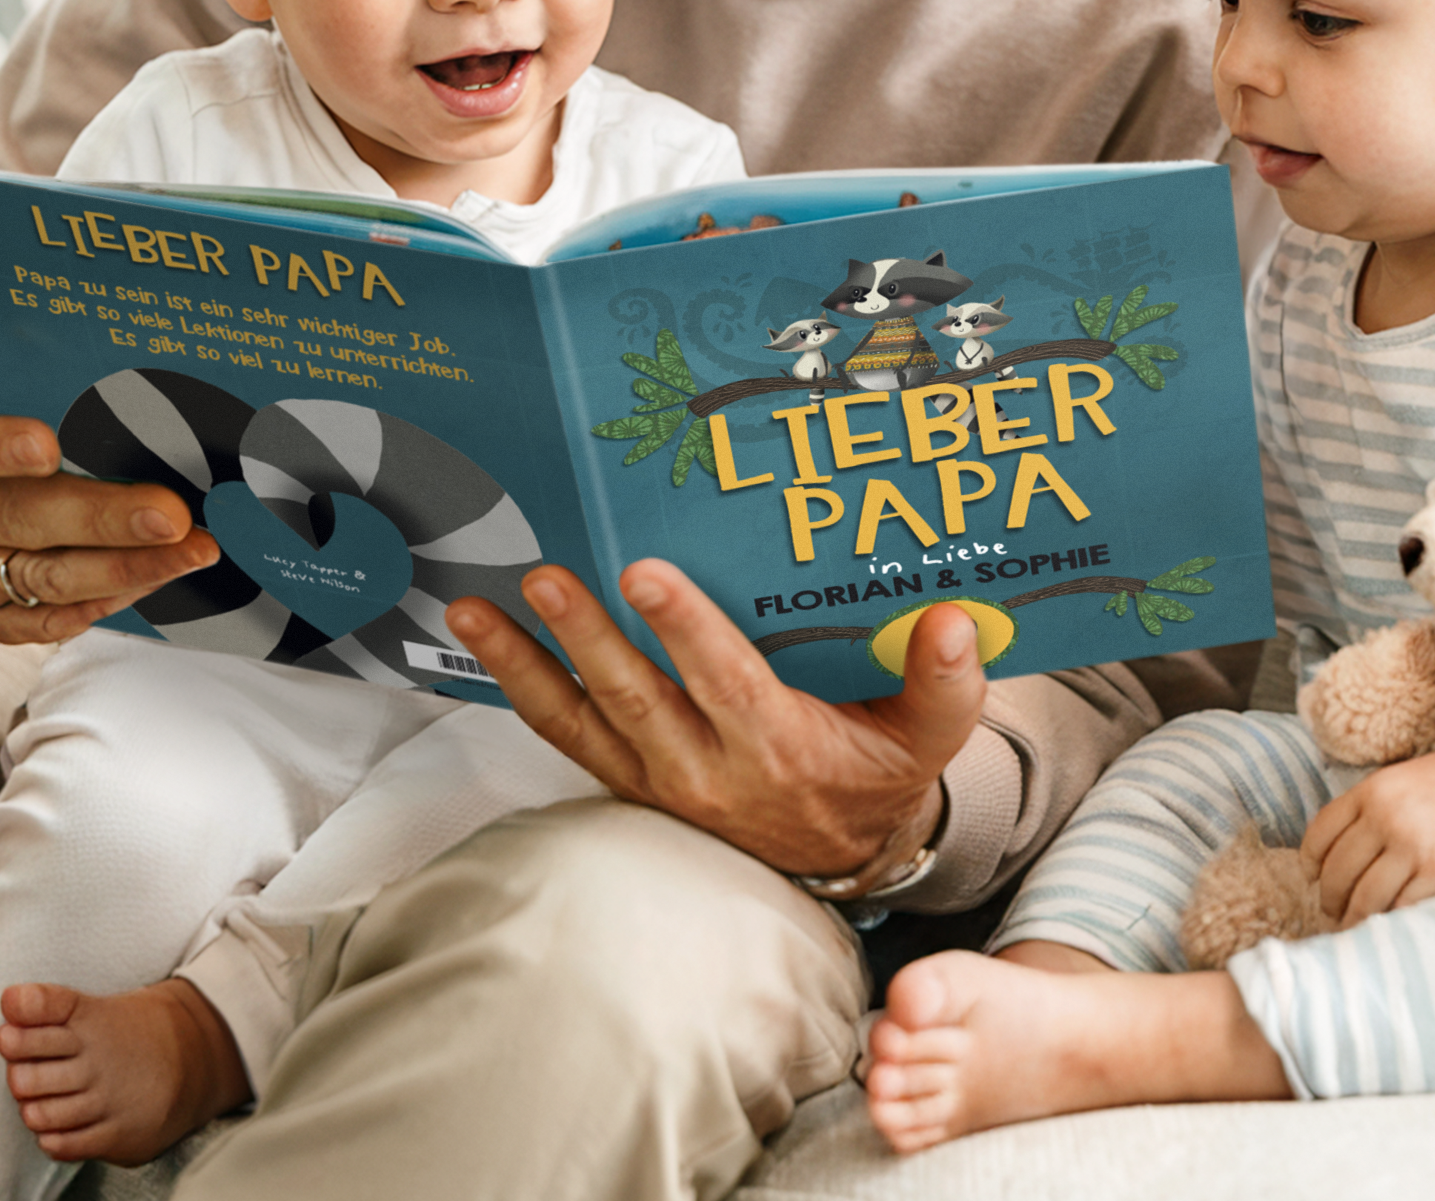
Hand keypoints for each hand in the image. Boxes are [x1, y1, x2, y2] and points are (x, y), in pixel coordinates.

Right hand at [0, 384, 219, 643]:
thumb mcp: (12, 393)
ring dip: (131, 568)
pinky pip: (47, 622)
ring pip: (46, 578)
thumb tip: (150, 402)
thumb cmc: (7, 422)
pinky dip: (109, 600)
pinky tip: (158, 578)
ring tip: (193, 552)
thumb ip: (62, 398)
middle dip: (107, 519)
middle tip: (173, 516)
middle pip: (22, 517)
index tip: (48, 446)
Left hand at [447, 560, 985, 877]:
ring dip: (525, 661)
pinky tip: (485, 638)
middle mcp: (704, 768)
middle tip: (548, 577)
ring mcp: (655, 777)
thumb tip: (956, 622)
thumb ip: (947, 686)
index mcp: (777, 749)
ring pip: (580, 718)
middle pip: (635, 696)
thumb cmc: (876, 777)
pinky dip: (520, 685)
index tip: (647, 576)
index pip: (725, 683)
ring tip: (478, 606)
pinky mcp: (627, 776)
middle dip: (587, 635)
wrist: (834, 858)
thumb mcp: (928, 741)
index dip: (685, 630)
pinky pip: (564, 733)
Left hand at [1302, 735, 1434, 925]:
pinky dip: (1392, 923)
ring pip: (1367, 897)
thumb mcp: (1399, 782)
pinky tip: (1389, 929)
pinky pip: (1405, 907)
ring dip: (1356, 919)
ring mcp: (1415, 845)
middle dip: (1330, 899)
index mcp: (1370, 792)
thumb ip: (1368, 812)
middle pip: (1339, 871)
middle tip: (1331, 914)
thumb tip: (1335, 856)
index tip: (1312, 880)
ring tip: (1355, 928)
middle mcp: (1386, 817)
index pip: (1320, 835)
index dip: (1311, 864)